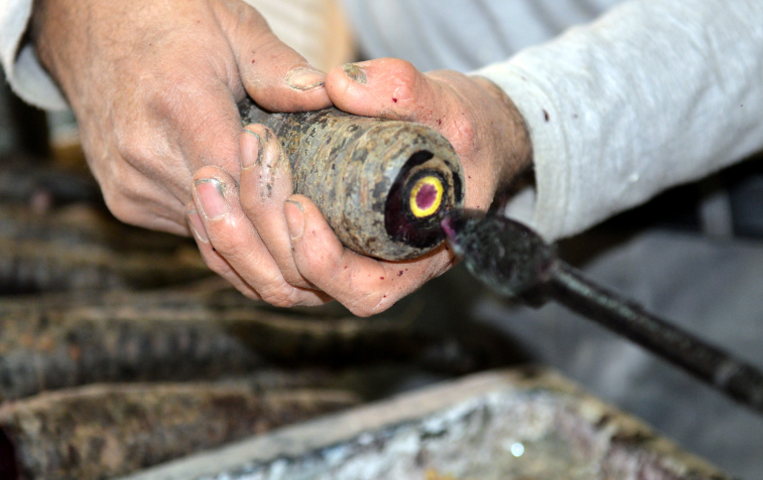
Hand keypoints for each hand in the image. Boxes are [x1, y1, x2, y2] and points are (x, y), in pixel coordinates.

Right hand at [30, 0, 330, 234]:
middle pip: (229, 226)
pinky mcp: (125, 201)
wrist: (95, 27)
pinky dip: (224, 229)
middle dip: (279, 242)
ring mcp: (131, 183)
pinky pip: (190, 230)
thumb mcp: (234, 27)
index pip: (241, 187)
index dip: (283, 207)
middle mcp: (146, 154)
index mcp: (179, 106)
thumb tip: (324, 96)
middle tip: (320, 244)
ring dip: (256, 241)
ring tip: (293, 229)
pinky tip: (251, 214)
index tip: (319, 212)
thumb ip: (279, 68)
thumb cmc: (171, 20)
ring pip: (212, 238)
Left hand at [188, 58, 531, 315]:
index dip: (322, 260)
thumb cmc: (464, 135)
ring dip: (235, 239)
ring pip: (274, 280)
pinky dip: (230, 237)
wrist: (457, 141)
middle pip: (305, 287)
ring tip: (210, 180)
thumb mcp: (451, 108)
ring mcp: (341, 263)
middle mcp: (374, 272)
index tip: (297, 204)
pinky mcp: (315, 244)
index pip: (364, 289)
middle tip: (242, 168)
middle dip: (261, 235)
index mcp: (416, 258)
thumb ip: (406, 92)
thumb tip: (340, 84)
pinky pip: (263, 262)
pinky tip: (210, 192)